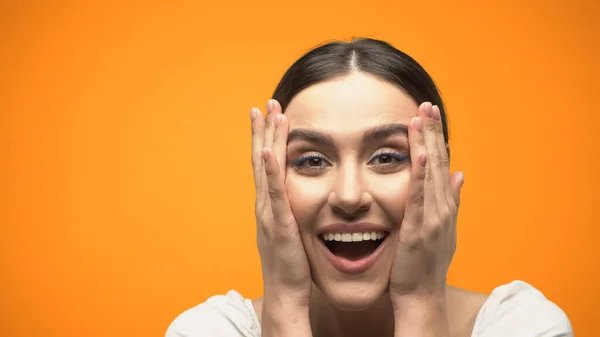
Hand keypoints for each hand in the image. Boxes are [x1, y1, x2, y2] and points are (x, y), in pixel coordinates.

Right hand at [250, 99, 311, 306]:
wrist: (286, 291)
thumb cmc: (291, 263)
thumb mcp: (289, 230)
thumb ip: (289, 211)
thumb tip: (295, 198)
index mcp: (268, 204)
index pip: (265, 164)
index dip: (265, 139)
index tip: (266, 115)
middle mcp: (264, 203)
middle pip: (261, 158)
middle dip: (263, 130)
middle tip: (265, 103)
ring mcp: (269, 212)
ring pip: (266, 168)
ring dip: (268, 139)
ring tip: (270, 113)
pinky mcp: (280, 223)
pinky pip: (276, 192)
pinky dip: (272, 170)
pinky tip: (272, 151)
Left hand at [389, 102, 463, 305]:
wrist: (422, 294)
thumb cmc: (427, 262)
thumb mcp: (443, 227)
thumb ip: (452, 200)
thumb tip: (461, 174)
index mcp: (444, 205)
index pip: (442, 164)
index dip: (437, 137)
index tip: (431, 113)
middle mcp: (442, 207)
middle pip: (438, 162)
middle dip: (432, 132)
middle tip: (426, 104)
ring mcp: (432, 218)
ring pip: (430, 174)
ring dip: (426, 144)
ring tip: (421, 117)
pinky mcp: (417, 229)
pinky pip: (419, 197)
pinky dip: (420, 174)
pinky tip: (420, 153)